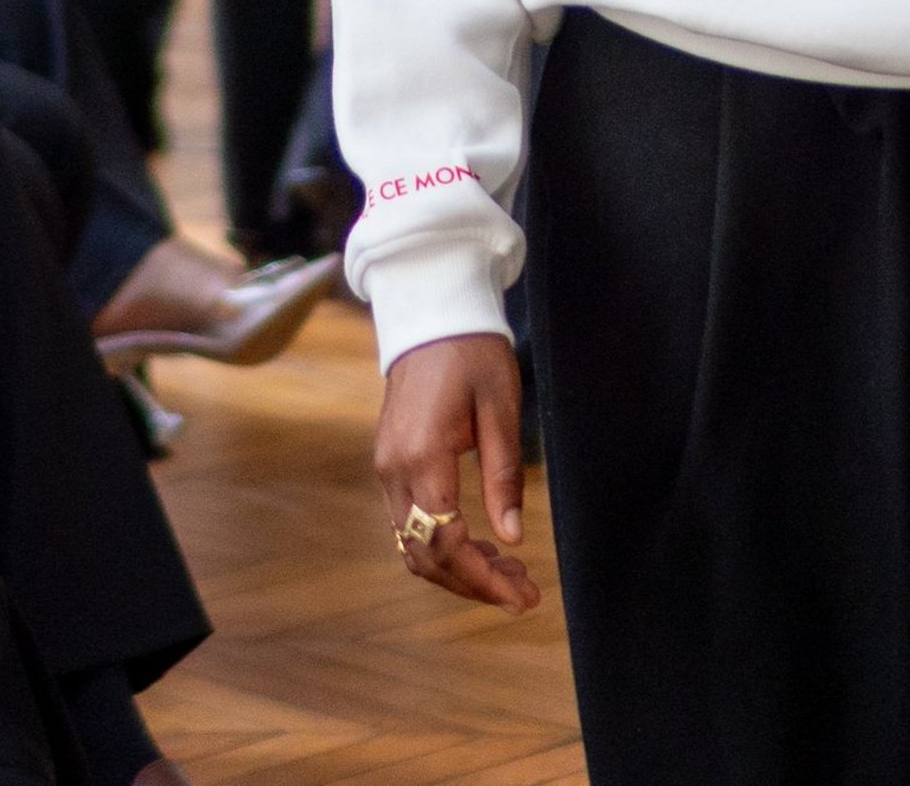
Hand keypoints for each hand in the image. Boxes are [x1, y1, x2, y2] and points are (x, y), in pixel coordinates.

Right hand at [375, 333, 538, 614]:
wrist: (432, 314)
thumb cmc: (473, 353)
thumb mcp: (501, 408)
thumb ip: (504, 476)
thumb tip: (513, 538)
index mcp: (422, 457)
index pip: (447, 542)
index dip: (483, 578)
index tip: (522, 596)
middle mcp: (393, 470)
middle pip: (426, 555)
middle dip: (474, 583)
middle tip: (523, 593)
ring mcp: (386, 468)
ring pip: (414, 545)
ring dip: (458, 568)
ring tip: (510, 573)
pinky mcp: (389, 462)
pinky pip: (410, 523)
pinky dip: (443, 545)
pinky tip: (481, 544)